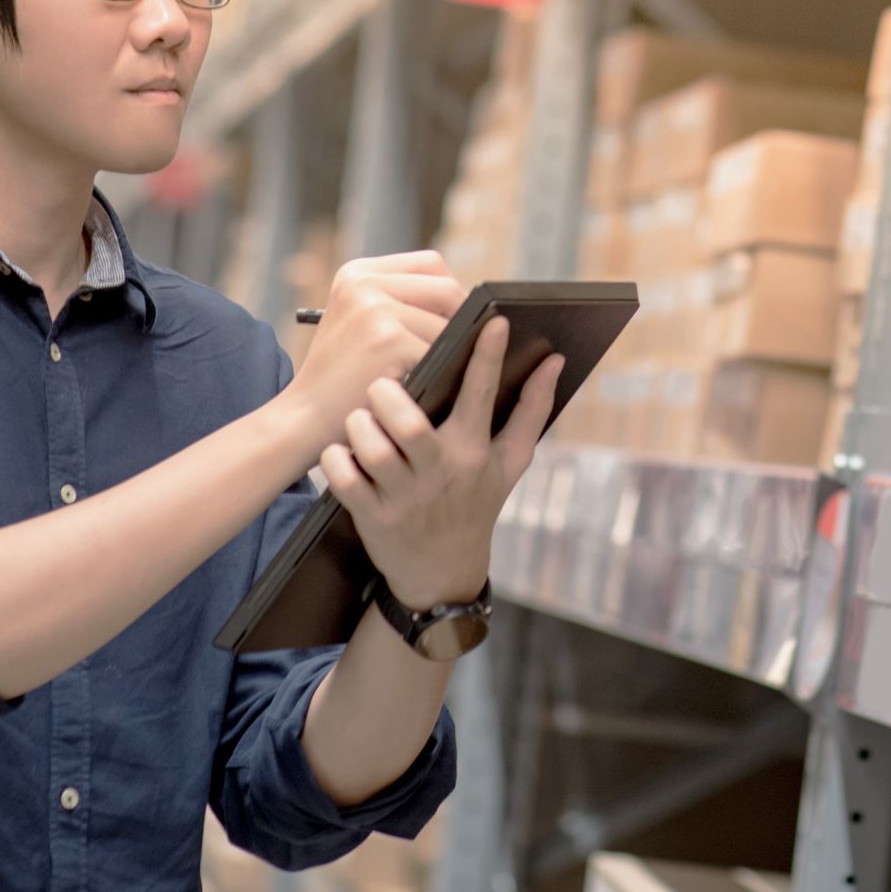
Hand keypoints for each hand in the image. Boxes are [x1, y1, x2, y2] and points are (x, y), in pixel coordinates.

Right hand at [280, 252, 463, 433]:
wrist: (304, 419)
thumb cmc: (342, 377)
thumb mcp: (359, 323)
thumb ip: (402, 301)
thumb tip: (475, 304)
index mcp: (357, 272)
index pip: (431, 264)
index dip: (451, 293)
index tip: (454, 321)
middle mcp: (362, 282)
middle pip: (447, 288)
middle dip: (460, 321)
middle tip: (459, 353)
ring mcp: (374, 308)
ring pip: (448, 323)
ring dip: (452, 352)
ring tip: (440, 374)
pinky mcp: (388, 339)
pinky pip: (442, 352)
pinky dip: (442, 374)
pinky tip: (430, 390)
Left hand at [317, 316, 565, 610]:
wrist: (443, 572)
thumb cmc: (476, 503)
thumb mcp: (510, 463)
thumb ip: (532, 410)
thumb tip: (554, 361)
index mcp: (474, 451)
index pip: (482, 394)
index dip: (488, 354)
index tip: (492, 319)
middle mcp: (441, 472)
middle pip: (410, 424)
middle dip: (389, 395)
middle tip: (382, 384)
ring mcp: (405, 497)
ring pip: (373, 449)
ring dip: (359, 426)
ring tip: (361, 418)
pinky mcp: (373, 516)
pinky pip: (343, 480)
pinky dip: (335, 459)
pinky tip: (341, 451)